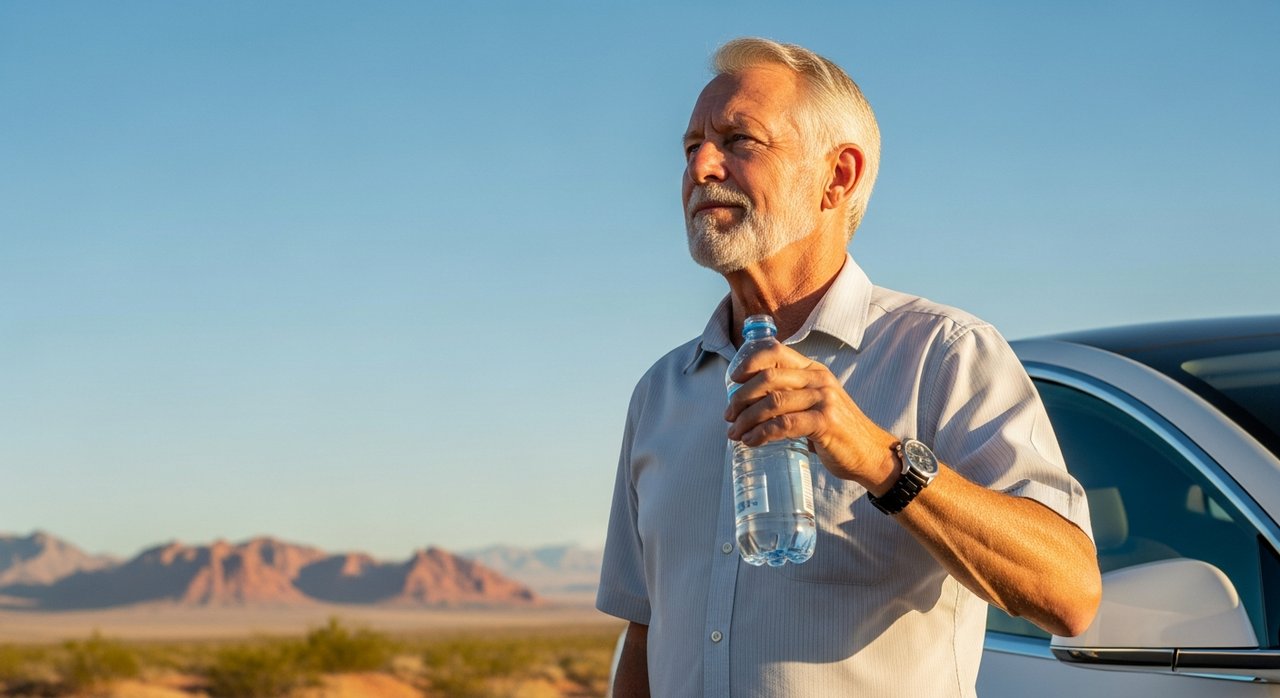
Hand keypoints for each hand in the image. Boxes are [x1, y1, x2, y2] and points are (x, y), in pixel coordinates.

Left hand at [724, 342, 899, 493]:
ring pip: (773, 402)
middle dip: (741, 397)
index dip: (749, 362)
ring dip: (747, 418)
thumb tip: (748, 402)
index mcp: (813, 370)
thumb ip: (791, 395)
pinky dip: (762, 433)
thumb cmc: (836, 430)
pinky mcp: (825, 422)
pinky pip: (784, 424)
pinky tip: (751, 441)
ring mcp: (824, 400)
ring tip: (734, 432)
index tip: (732, 379)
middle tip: (728, 415)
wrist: (869, 452)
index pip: (776, 352)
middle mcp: (819, 379)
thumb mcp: (816, 402)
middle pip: (768, 378)